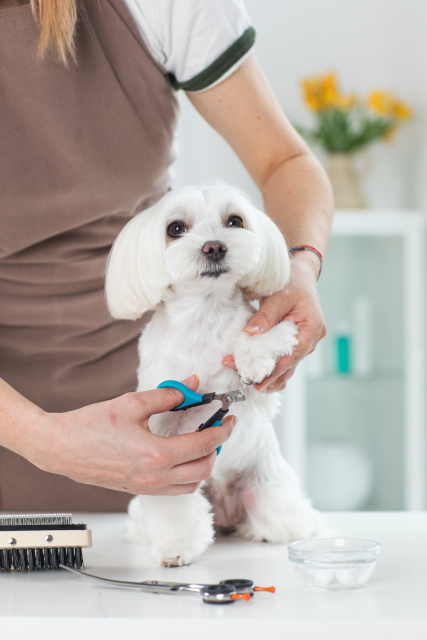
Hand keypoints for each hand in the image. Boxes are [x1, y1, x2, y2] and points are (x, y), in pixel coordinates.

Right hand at [16, 375, 236, 494]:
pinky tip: (181, 455)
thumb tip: (192, 386)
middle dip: (217, 448)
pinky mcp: (138, 489)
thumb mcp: (131, 403)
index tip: (229, 419)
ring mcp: (147, 487)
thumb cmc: (91, 425)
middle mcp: (155, 477)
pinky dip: (187, 474)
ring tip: (202, 441)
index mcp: (156, 455)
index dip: (222, 430)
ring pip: (191, 484)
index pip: (204, 445)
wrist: (60, 448)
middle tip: (218, 428)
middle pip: (203, 469)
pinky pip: (174, 489)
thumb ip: (167, 395)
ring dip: (203, 464)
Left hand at [223, 254, 325, 392]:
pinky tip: (251, 367)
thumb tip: (250, 334)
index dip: (276, 371)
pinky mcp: (293, 344)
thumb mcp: (279, 297)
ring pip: (285, 366)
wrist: (300, 276)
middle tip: (245, 378)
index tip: (260, 382)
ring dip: (266, 372)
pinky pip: (281, 358)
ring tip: (244, 375)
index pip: (293, 356)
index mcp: (312, 329)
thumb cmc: (293, 283)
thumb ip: (266, 316)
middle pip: (288, 365)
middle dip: (267, 375)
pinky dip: (268, 364)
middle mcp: (310, 341)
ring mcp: (303, 344)